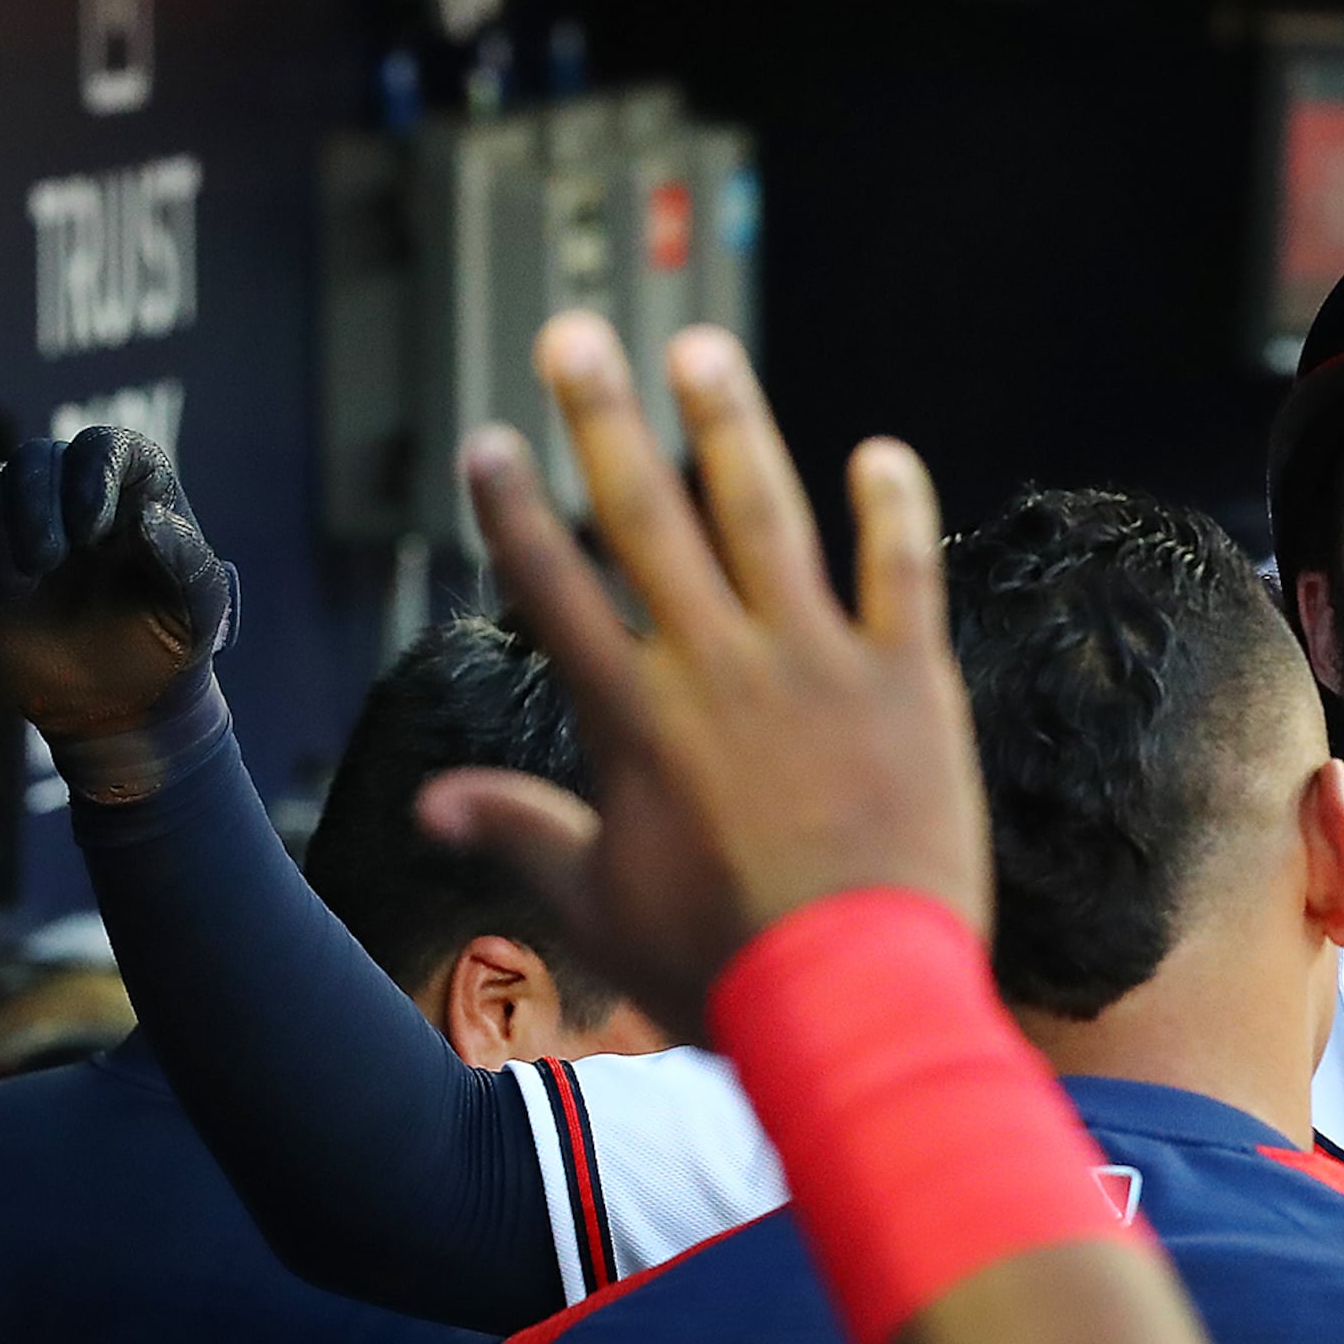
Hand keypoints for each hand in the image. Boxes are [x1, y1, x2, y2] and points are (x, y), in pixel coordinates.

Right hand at [0, 427, 233, 745]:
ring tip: (20, 589)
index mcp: (134, 491)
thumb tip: (149, 516)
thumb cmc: (172, 642)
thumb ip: (187, 559)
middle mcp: (71, 495)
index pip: (102, 445)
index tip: (91, 532)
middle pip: (33, 457)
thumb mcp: (202, 607)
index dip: (88, 474)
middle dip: (30, 504)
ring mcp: (19, 523)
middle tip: (45, 564)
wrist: (123, 698)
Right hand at [419, 313, 989, 1037]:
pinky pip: (900, 574)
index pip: (554, 590)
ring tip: (700, 347)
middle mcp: (719, 670)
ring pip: (765, 518)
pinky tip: (878, 450)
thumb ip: (522, 832)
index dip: (515, 511)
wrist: (856, 1008)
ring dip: (730, 426)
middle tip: (573, 335)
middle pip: (646, 520)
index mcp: (636, 720)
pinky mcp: (911, 685)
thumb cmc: (723, 972)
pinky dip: (890, 511)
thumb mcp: (600, 909)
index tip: (490, 441)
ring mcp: (818, 668)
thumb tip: (432, 802)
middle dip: (603, 420)